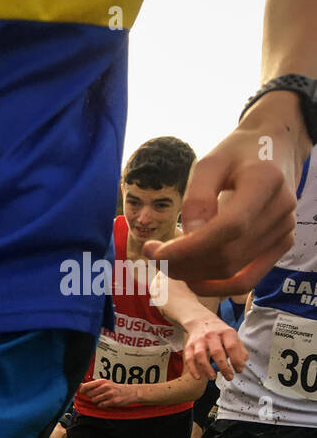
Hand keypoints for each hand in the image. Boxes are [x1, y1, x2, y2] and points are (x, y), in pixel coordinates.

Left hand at [78, 378, 140, 408]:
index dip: (81, 390)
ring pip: (94, 400)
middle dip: (91, 397)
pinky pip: (101, 405)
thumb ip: (93, 385)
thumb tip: (79, 386)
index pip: (86, 386)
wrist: (130, 392)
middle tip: (97, 396)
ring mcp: (109, 394)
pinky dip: (102, 405)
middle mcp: (105, 387)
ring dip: (96, 401)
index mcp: (102, 382)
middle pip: (89, 395)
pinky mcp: (113, 401)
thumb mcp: (104, 383)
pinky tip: (106, 402)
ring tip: (102, 399)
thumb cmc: (115, 388)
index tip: (81, 392)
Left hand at [144, 101, 305, 295]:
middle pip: (227, 254)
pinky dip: (215, 286)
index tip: (152, 252)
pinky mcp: (281, 244)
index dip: (188, 248)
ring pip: (232, 270)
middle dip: (182, 263)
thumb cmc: (235, 155)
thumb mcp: (209, 164)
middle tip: (152, 256)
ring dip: (192, 275)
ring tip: (167, 262)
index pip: (228, 227)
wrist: (272, 150)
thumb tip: (189, 237)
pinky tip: (191, 280)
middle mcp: (281, 208)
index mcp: (265, 180)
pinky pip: (247, 280)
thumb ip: (198, 198)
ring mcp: (284, 229)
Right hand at [182, 316, 246, 380]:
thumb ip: (240, 349)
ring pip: (201, 355)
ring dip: (207, 369)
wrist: (201, 321)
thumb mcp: (232, 336)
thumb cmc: (219, 332)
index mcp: (226, 332)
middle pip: (217, 352)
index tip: (239, 370)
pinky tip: (198, 377)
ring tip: (213, 377)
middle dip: (224, 367)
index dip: (236, 360)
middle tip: (229, 377)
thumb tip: (242, 364)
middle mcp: (212, 335)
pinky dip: (193, 369)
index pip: (232, 347)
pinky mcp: (189, 346)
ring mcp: (199, 340)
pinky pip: (189, 358)